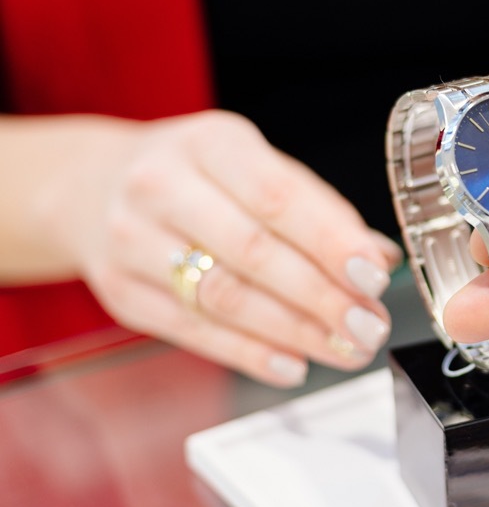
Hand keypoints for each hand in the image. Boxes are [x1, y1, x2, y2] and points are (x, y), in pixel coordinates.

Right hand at [56, 111, 400, 386]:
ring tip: (344, 349)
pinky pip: (193, 331)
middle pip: (254, 253)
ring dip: (295, 332)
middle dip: (322, 298)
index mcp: (211, 142)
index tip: (374, 276)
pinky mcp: (121, 292)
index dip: (331, 242)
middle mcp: (163, 185)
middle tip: (369, 326)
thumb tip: (378, 259)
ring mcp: (132, 240)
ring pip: (225, 298)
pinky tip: (293, 363)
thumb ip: (317, 209)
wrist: (93, 185)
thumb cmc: (197, 176)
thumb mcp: (254, 166)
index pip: (278, 197)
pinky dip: (250, 353)